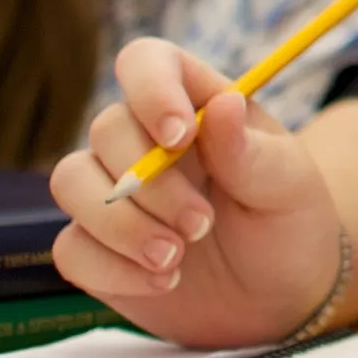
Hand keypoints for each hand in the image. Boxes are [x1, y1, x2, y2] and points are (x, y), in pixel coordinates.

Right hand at [47, 38, 342, 346]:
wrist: (277, 294)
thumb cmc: (287, 223)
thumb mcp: (288, 186)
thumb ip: (251, 151)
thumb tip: (222, 105)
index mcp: (195, 104)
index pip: (147, 62)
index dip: (151, 89)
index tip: (178, 137)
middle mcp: (144, 140)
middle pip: (107, 130)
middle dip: (152, 186)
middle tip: (202, 226)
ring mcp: (114, 192)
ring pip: (71, 183)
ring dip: (121, 226)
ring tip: (176, 259)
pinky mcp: (96, 246)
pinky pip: (70, 248)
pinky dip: (112, 270)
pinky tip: (163, 282)